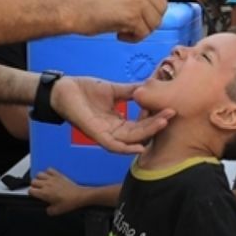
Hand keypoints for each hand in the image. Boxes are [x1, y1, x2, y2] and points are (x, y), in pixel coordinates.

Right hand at [29, 168, 87, 215]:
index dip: (31, 194)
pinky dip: (48, 172)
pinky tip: (50, 177)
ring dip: (39, 178)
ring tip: (43, 183)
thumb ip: (48, 211)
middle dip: (34, 186)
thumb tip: (47, 209)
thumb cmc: (69, 203)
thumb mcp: (57, 211)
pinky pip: (49, 169)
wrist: (79, 196)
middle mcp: (46, 184)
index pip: (30, 190)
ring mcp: (52, 178)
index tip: (35, 196)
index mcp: (44, 193)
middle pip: (33, 181)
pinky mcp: (58, 175)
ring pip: (39, 174)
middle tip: (39, 190)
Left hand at [52, 77, 173, 153]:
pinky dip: (126, 147)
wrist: (63, 89)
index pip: (141, 124)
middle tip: (171, 114)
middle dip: (156, 125)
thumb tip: (149, 87)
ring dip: (147, 133)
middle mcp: (113, 131)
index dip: (155, 118)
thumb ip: (131, 91)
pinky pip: (112, 145)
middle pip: (139, 133)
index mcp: (118, 122)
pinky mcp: (95, 134)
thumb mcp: (113, 90)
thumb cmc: (85, 90)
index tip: (169, 108)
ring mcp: (104, 134)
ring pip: (130, 139)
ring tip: (162, 123)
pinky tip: (140, 146)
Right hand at [63, 0, 166, 41]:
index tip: (143, 15)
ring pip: (155, 22)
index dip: (153, 7)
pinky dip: (133, 38)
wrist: (70, 7)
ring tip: (124, 30)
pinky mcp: (132, 15)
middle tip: (133, 25)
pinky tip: (119, 34)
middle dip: (150, 20)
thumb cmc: (85, 0)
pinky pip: (144, 33)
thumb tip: (148, 5)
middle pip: (161, 7)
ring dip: (142, 30)